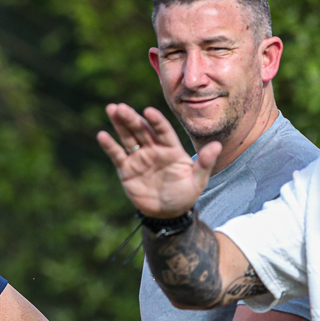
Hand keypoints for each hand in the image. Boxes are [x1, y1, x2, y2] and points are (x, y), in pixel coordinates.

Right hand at [97, 103, 220, 217]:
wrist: (168, 213)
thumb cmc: (185, 195)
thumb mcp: (198, 181)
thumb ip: (205, 163)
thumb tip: (218, 146)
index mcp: (171, 148)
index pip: (163, 131)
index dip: (156, 121)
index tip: (148, 111)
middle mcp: (154, 149)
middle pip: (142, 130)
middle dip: (132, 118)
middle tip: (121, 107)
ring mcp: (139, 157)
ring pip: (128, 137)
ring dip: (119, 123)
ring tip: (111, 109)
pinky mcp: (126, 169)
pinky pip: (117, 154)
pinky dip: (109, 145)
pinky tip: (102, 135)